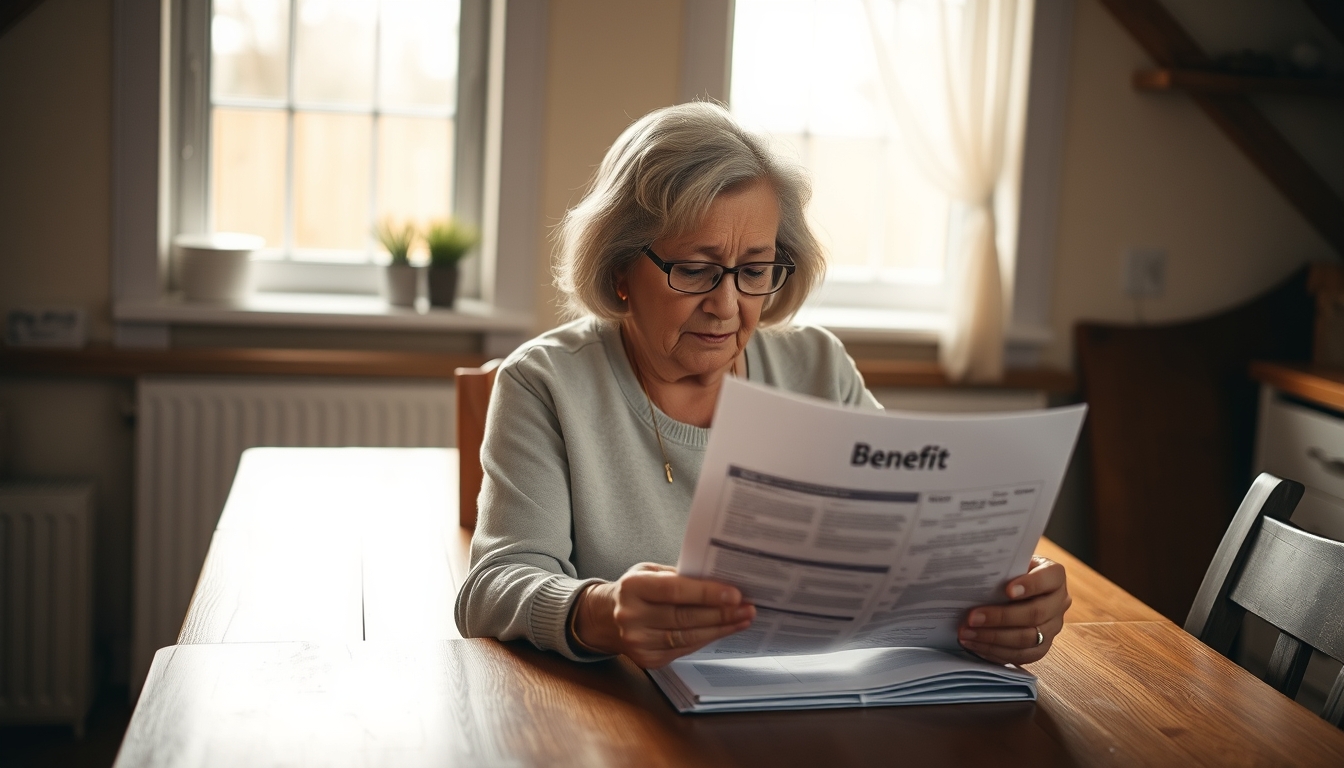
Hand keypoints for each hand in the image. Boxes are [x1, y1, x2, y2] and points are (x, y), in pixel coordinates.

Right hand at [571, 563, 755, 668]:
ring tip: (742, 619)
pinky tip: (722, 630)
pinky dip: (706, 639)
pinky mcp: (647, 659)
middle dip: (721, 613)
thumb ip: (679, 576)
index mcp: (632, 587)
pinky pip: (684, 649)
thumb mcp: (650, 572)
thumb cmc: (635, 590)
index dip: (706, 593)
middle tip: (747, 607)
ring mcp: (638, 642)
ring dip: (720, 629)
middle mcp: (631, 616)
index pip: (675, 591)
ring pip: (688, 637)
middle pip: (685, 617)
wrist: (607, 618)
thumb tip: (719, 581)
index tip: (735, 594)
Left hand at [958, 555, 1069, 664]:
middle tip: (973, 618)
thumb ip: (1002, 568)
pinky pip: (1021, 655)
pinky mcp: (1042, 647)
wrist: (1018, 588)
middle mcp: (1059, 603)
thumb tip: (975, 576)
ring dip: (993, 638)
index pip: (1048, 579)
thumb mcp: (1011, 563)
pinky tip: (976, 645)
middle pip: (1035, 614)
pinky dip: (996, 652)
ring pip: (1027, 639)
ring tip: (967, 634)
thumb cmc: (1010, 572)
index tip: (1007, 590)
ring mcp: (1052, 627)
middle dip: (1001, 617)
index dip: (1030, 585)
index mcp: (1055, 577)